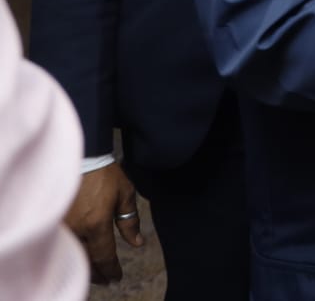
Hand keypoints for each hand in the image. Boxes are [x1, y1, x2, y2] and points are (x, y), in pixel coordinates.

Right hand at [64, 161, 142, 283]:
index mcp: (97, 223)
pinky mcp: (55, 222)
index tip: (118, 277)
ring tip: (96, 272)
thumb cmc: (105, 174)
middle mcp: (77, 228)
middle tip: (108, 279)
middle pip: (87, 260)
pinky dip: (74, 255)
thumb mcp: (125, 194)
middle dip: (99, 273)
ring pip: (74, 255)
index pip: (104, 256)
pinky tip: (81, 257)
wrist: (81, 157)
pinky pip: (64, 246)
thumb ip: (130, 221)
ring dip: (86, 266)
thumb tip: (137, 243)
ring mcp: (63, 226)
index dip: (112, 270)